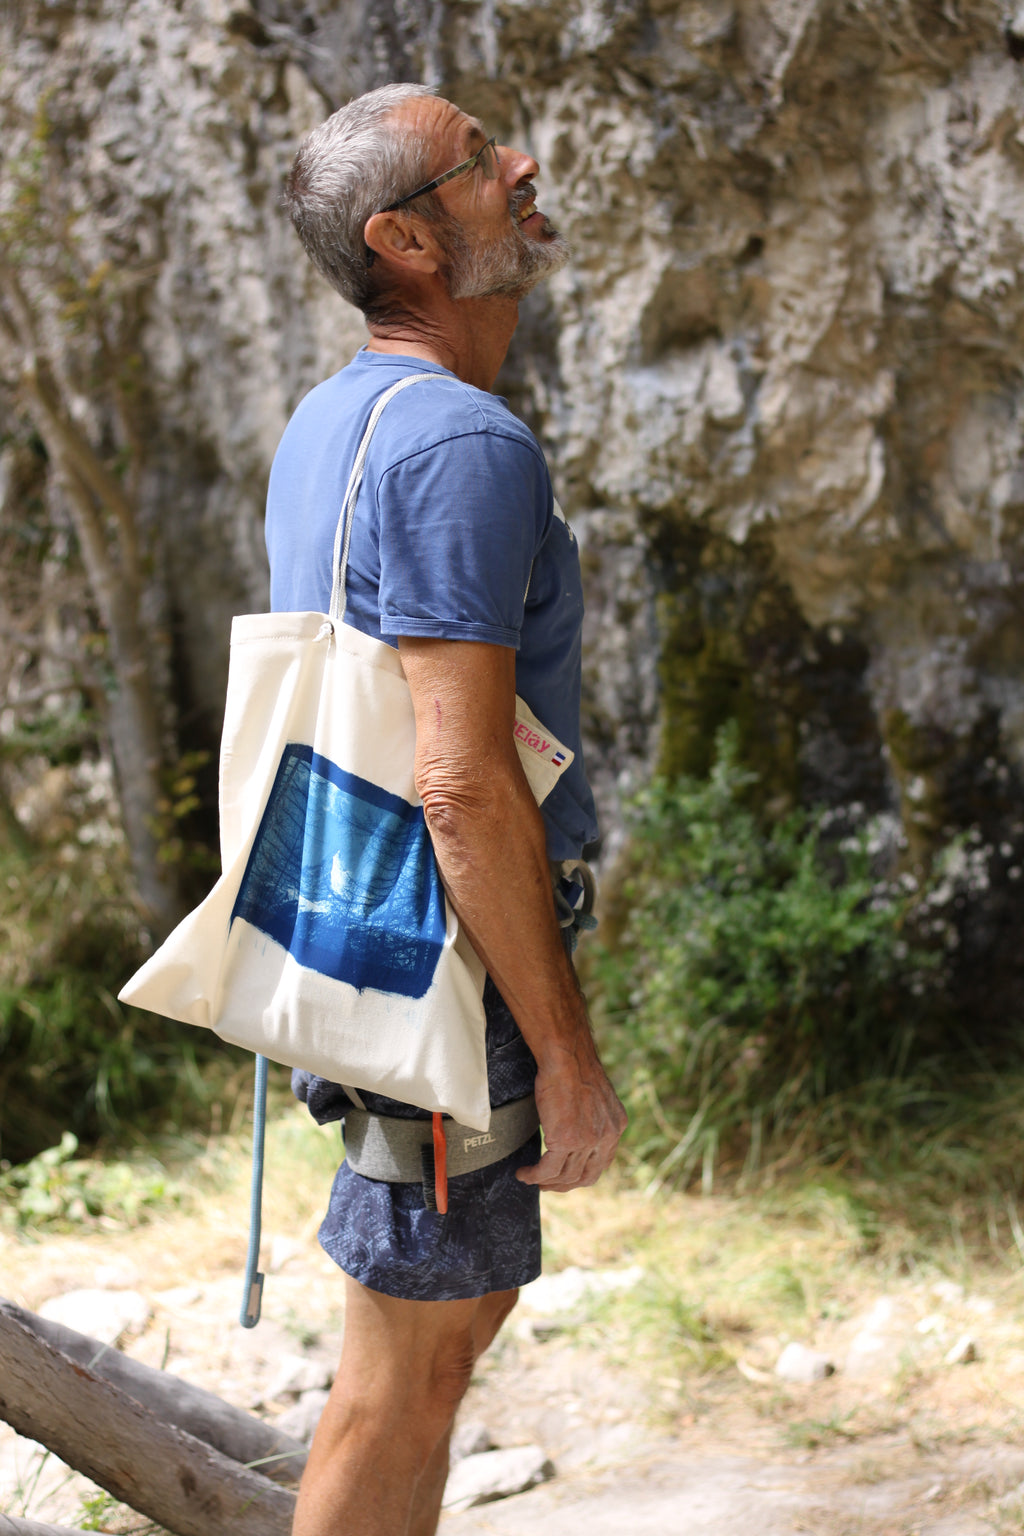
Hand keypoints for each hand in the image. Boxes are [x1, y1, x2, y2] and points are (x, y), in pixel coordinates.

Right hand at [515, 1032, 626, 1191]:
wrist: (566, 1055)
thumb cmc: (574, 1066)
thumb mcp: (594, 1095)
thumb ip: (593, 1116)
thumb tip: (578, 1128)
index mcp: (616, 1126)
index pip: (602, 1162)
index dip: (582, 1173)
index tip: (566, 1175)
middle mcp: (607, 1136)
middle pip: (586, 1176)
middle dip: (565, 1185)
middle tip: (547, 1184)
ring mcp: (587, 1141)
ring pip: (566, 1176)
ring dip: (546, 1182)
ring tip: (531, 1179)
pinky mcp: (565, 1141)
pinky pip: (548, 1169)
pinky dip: (534, 1175)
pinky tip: (524, 1173)